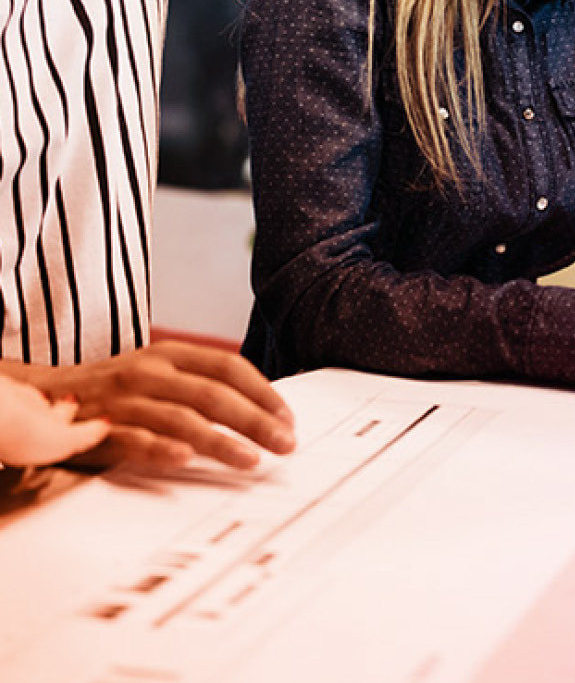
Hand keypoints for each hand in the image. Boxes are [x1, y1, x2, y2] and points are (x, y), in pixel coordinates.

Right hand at [15, 341, 296, 469]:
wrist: (48, 398)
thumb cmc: (117, 390)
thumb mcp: (161, 373)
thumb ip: (202, 384)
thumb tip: (259, 407)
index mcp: (171, 353)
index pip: (228, 367)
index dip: (262, 392)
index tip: (287, 418)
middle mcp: (151, 371)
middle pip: (213, 394)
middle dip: (255, 420)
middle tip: (285, 443)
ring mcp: (125, 400)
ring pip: (181, 418)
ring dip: (220, 440)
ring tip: (251, 459)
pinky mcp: (100, 428)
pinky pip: (134, 438)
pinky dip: (160, 448)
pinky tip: (185, 460)